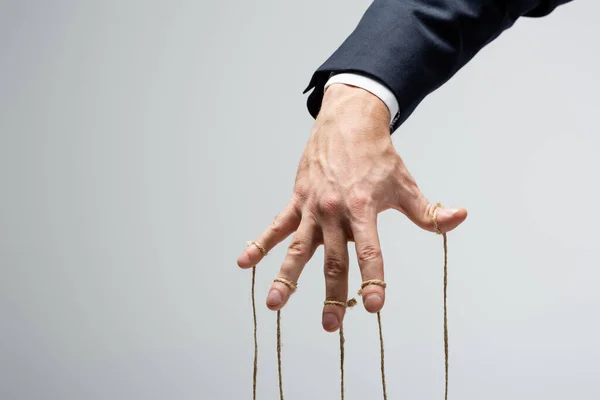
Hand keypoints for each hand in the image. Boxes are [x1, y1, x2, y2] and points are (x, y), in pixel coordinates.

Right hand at [237, 84, 466, 331]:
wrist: (348, 122)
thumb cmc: (378, 156)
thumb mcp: (405, 184)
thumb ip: (429, 210)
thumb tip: (460, 218)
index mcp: (363, 208)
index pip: (370, 251)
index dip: (374, 279)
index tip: (375, 305)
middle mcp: (335, 211)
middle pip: (333, 259)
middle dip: (333, 294)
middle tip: (331, 325)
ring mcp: (312, 207)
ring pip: (298, 247)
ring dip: (286, 277)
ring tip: (275, 304)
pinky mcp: (297, 200)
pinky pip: (276, 225)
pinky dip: (260, 243)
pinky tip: (244, 262)